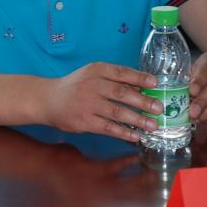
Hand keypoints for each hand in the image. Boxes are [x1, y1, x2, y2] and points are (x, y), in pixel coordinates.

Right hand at [44, 62, 161, 141]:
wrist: (47, 99)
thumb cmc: (75, 86)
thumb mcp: (92, 75)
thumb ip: (114, 80)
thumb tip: (141, 88)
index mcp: (96, 70)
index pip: (121, 72)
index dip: (140, 78)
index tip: (155, 83)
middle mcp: (92, 85)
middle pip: (122, 93)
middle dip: (143, 101)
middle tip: (159, 108)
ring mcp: (87, 104)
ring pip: (117, 112)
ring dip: (138, 119)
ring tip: (153, 125)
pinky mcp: (84, 121)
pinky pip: (108, 127)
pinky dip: (123, 132)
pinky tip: (135, 136)